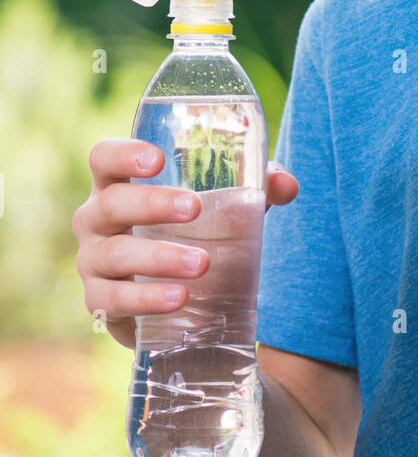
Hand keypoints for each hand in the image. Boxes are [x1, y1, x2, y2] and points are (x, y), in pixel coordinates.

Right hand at [73, 138, 298, 350]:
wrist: (176, 300)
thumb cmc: (194, 233)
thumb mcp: (224, 206)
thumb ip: (256, 190)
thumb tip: (286, 184)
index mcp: (119, 184)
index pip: (104, 158)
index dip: (124, 154)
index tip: (158, 159)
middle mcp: (96, 219)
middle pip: (112, 203)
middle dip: (152, 204)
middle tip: (195, 208)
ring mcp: (92, 261)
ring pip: (114, 254)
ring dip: (159, 258)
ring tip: (202, 263)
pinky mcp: (99, 302)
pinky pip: (113, 300)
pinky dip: (146, 299)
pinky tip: (179, 298)